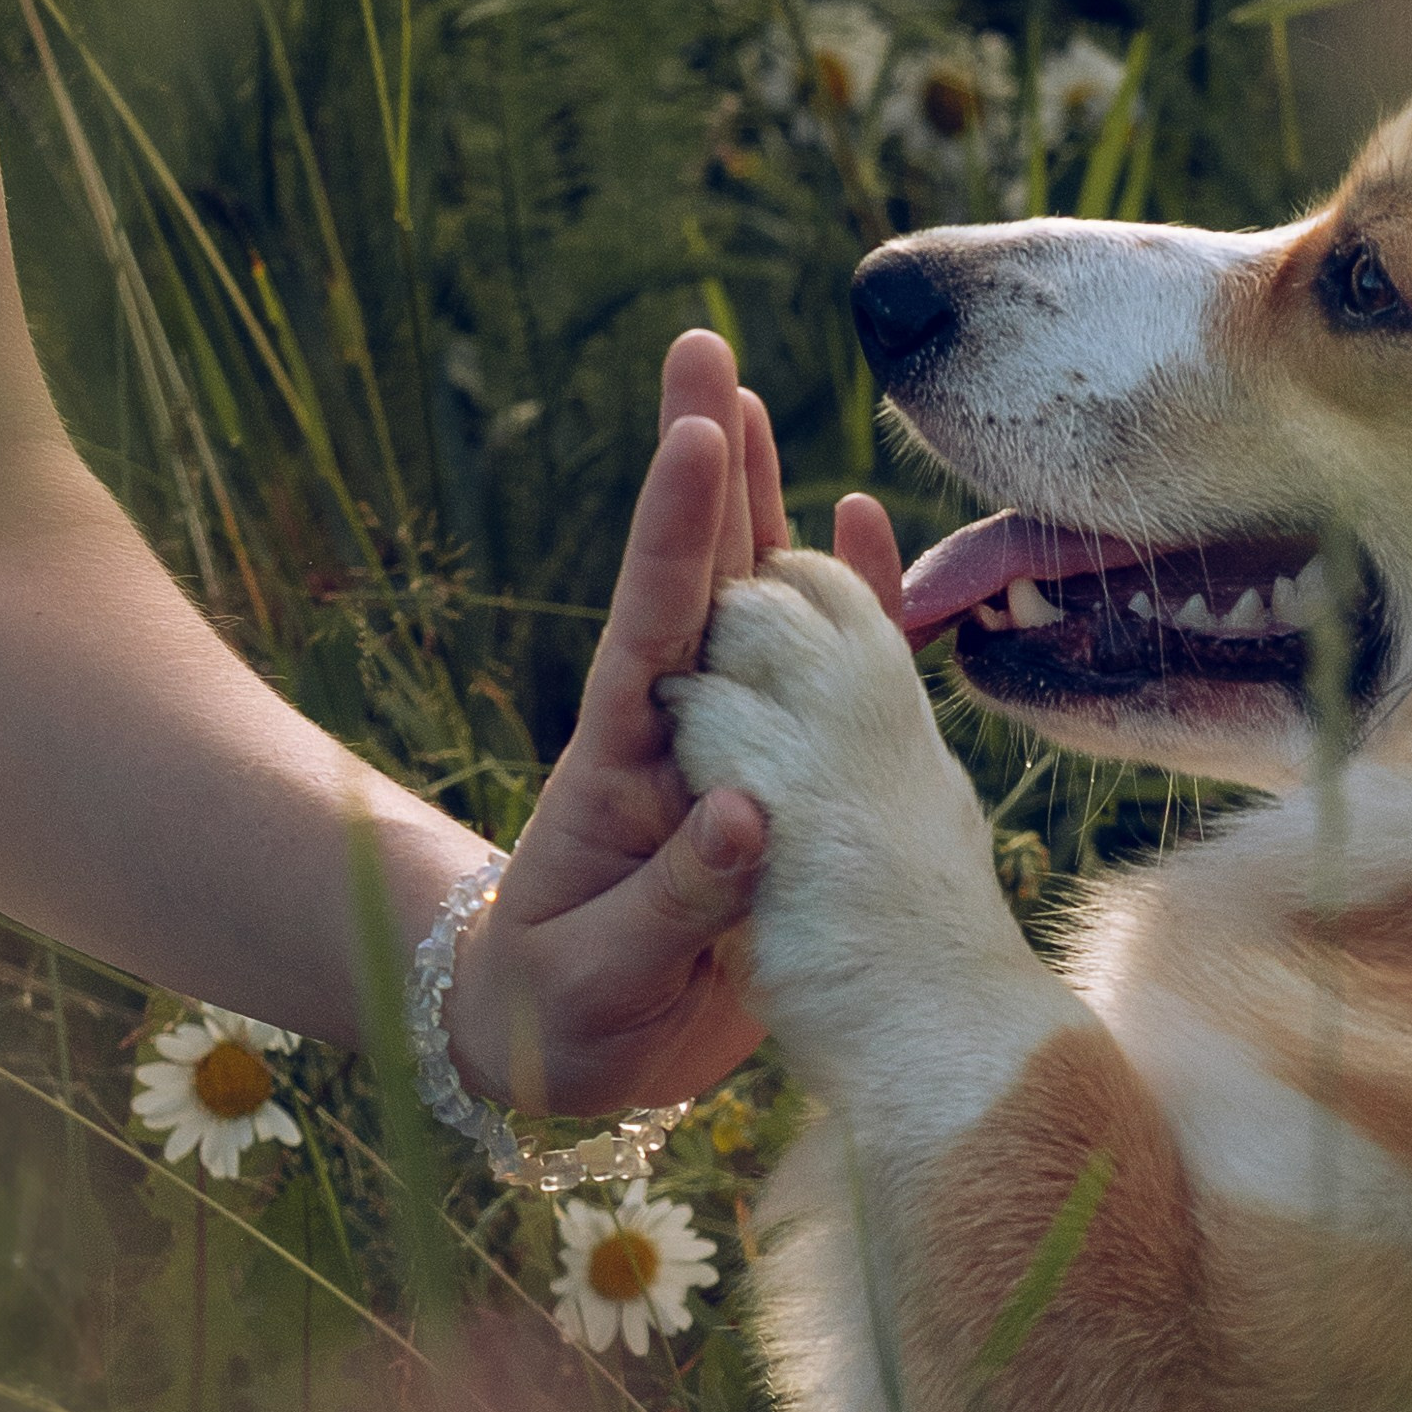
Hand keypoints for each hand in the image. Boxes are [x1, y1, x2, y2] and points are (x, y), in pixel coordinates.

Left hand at [444, 327, 903, 1117]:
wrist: (561, 1063)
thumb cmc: (557, 1022)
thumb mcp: (599, 978)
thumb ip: (671, 903)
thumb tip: (745, 814)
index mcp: (617, 771)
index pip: (650, 630)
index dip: (675, 534)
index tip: (699, 436)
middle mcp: (667, 740)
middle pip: (691, 584)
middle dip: (699, 470)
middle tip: (703, 348)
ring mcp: (712, 754)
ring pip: (744, 615)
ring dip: (753, 513)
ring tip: (756, 401)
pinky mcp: (762, 789)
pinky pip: (810, 689)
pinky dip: (833, 614)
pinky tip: (853, 540)